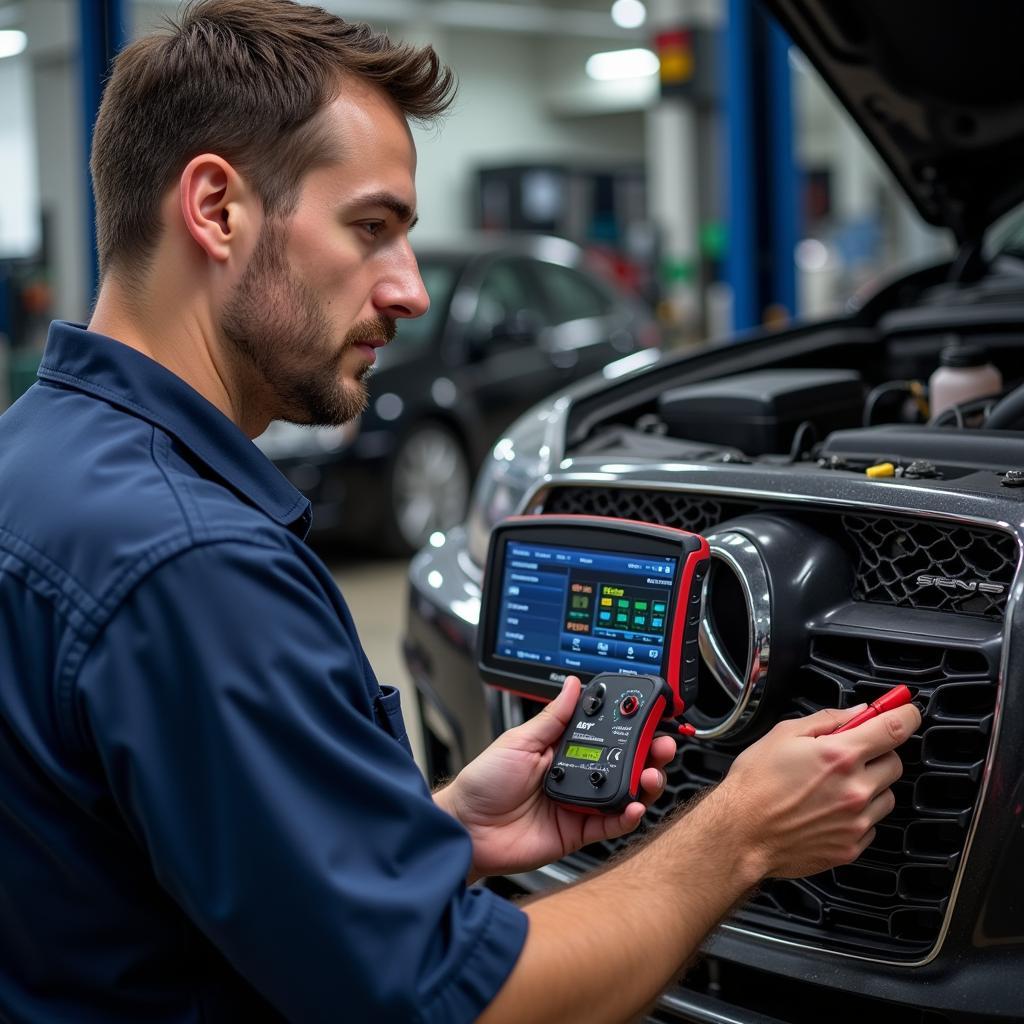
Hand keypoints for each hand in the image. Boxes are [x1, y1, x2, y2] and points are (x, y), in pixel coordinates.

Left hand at [435, 676, 676, 880]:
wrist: (467, 827)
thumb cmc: (484, 782)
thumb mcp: (519, 739)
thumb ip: (553, 717)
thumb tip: (574, 685)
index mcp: (561, 748)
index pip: (605, 733)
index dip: (629, 726)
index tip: (649, 716)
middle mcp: (576, 774)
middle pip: (623, 762)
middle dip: (648, 753)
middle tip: (662, 745)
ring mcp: (579, 804)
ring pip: (625, 792)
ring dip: (644, 782)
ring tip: (651, 774)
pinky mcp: (579, 831)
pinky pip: (612, 823)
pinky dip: (628, 815)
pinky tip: (635, 805)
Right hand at [713, 701, 921, 878]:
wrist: (740, 832)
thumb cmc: (755, 784)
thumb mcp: (783, 734)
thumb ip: (826, 720)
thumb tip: (856, 713)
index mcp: (839, 756)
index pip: (894, 728)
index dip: (905, 714)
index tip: (906, 711)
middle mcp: (854, 790)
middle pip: (895, 763)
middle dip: (878, 753)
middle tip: (851, 753)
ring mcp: (856, 822)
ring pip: (886, 796)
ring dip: (870, 785)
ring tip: (834, 785)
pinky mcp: (851, 847)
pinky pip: (872, 824)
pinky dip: (859, 814)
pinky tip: (829, 809)